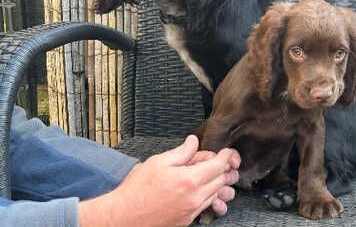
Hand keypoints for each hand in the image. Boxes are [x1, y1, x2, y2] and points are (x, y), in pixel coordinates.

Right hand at [78, 135, 239, 226]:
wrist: (123, 217)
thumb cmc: (137, 190)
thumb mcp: (159, 162)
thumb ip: (182, 151)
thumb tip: (193, 141)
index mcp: (189, 180)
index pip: (218, 166)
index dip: (225, 156)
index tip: (226, 151)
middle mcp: (194, 198)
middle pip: (221, 180)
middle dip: (223, 168)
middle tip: (215, 160)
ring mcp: (192, 211)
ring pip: (215, 194)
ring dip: (216, 182)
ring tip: (207, 173)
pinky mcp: (187, 220)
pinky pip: (205, 205)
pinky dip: (208, 195)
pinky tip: (198, 188)